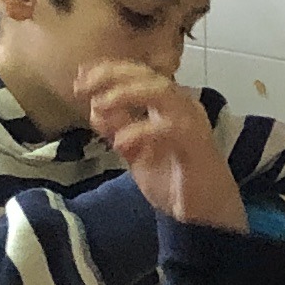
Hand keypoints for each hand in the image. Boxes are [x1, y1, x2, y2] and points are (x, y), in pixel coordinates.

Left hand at [83, 59, 242, 229]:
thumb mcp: (136, 151)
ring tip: (100, 103)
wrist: (205, 213)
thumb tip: (95, 107)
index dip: (109, 71)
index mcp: (168, 105)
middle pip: (149, 76)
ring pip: (163, 92)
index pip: (139, 75)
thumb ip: (119, 128)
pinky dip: (142, 131)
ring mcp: (191, 123)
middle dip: (113, 75)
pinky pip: (171, 128)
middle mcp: (182, 106)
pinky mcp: (196, 144)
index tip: (80, 76)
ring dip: (128, 93)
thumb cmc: (174, 179)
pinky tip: (120, 142)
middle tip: (84, 86)